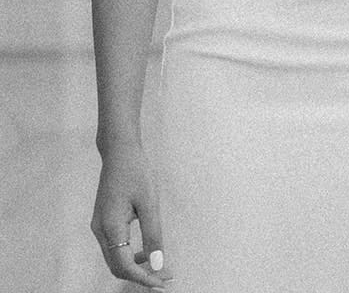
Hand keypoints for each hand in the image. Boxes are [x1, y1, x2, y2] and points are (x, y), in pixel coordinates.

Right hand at [91, 145, 170, 287]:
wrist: (119, 152)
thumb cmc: (137, 172)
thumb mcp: (150, 202)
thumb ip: (154, 233)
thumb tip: (158, 263)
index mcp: (110, 226)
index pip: (124, 265)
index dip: (143, 278)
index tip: (162, 284)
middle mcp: (100, 230)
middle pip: (117, 266)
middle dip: (141, 276)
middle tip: (166, 278)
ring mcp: (99, 227)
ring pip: (115, 258)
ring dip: (136, 267)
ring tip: (160, 267)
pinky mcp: (103, 222)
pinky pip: (115, 247)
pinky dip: (131, 255)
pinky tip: (148, 251)